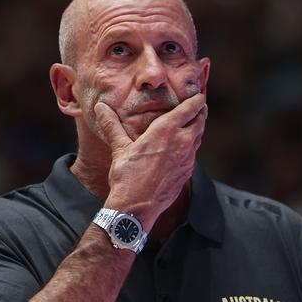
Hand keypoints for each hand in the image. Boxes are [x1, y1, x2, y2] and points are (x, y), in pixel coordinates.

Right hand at [94, 94, 207, 229]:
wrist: (136, 206)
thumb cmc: (127, 176)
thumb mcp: (119, 148)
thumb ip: (112, 125)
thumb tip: (100, 107)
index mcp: (167, 130)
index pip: (190, 108)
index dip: (197, 100)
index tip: (199, 95)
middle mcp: (182, 142)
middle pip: (200, 121)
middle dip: (201, 112)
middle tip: (200, 107)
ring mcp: (187, 159)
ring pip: (199, 137)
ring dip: (198, 129)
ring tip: (194, 124)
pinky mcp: (186, 173)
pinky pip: (193, 154)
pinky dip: (192, 147)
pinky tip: (184, 149)